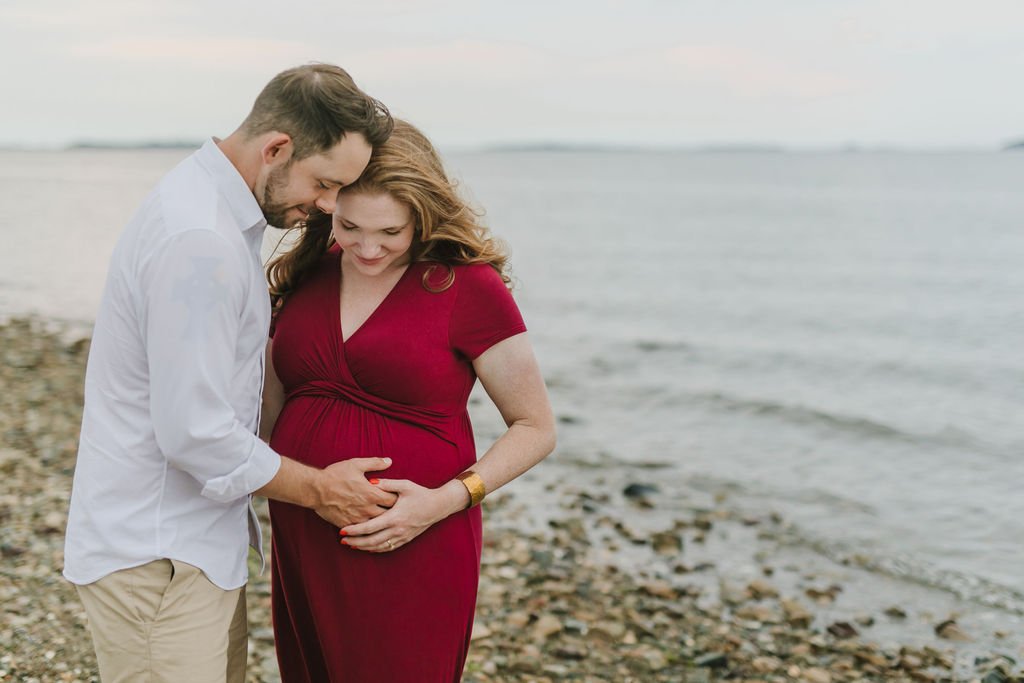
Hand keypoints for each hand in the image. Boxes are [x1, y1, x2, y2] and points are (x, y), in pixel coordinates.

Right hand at [313, 457, 398, 527]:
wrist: (315, 490)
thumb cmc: (336, 475)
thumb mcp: (356, 464)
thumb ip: (375, 463)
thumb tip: (389, 461)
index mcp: (372, 494)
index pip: (393, 500)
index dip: (396, 498)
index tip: (396, 496)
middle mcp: (367, 509)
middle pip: (388, 514)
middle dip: (391, 511)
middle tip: (392, 508)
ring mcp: (358, 519)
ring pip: (376, 524)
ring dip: (380, 520)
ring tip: (382, 517)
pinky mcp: (348, 525)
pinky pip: (362, 530)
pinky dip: (366, 528)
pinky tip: (368, 525)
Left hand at [338, 479, 464, 551]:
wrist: (439, 506)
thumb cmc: (421, 494)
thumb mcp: (405, 485)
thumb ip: (387, 483)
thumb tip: (371, 481)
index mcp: (395, 516)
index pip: (370, 527)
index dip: (355, 530)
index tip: (342, 530)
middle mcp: (397, 529)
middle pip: (371, 540)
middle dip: (355, 541)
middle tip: (342, 540)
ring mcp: (402, 536)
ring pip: (379, 547)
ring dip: (364, 547)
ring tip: (351, 545)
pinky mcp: (406, 539)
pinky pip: (388, 548)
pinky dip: (376, 549)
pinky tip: (367, 548)